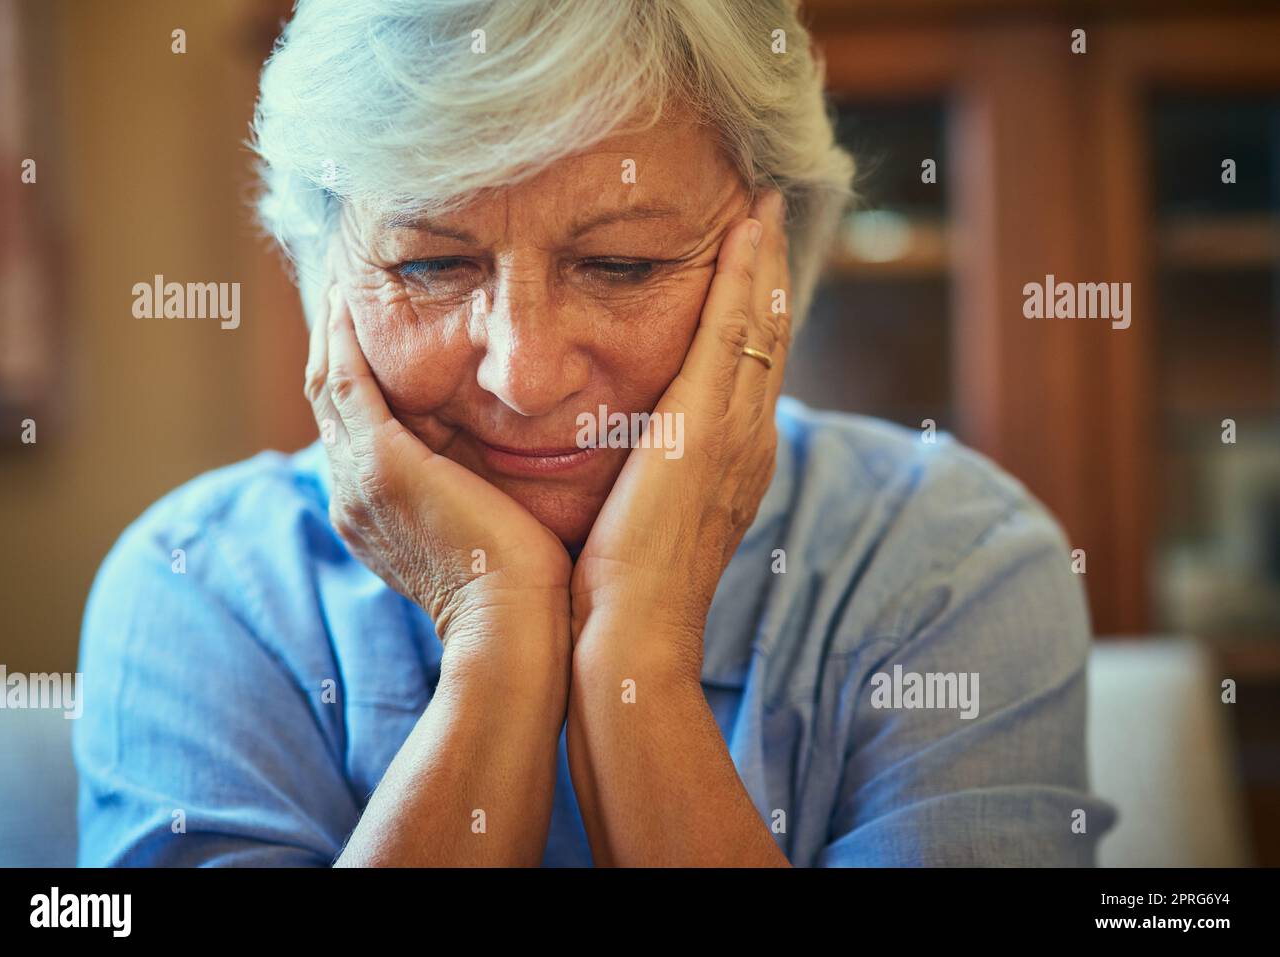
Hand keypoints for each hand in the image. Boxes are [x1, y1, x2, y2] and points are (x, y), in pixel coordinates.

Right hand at [304, 281, 573, 654]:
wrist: (518, 631)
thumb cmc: (528, 589)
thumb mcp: (496, 527)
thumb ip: (488, 489)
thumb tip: (518, 461)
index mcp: (379, 512)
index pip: (357, 426)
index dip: (359, 375)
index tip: (374, 330)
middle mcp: (354, 496)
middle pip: (331, 400)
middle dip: (337, 343)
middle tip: (350, 291)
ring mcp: (359, 482)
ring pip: (329, 384)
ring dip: (336, 331)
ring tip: (349, 284)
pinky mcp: (381, 466)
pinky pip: (347, 381)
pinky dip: (347, 338)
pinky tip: (354, 297)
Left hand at [570, 189, 789, 676]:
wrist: (633, 635)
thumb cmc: (622, 592)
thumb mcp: (642, 522)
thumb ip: (644, 480)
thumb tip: (627, 457)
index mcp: (734, 460)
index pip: (749, 368)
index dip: (755, 312)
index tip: (750, 262)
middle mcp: (751, 438)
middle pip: (770, 336)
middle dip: (771, 272)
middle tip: (769, 210)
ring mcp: (739, 431)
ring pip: (762, 324)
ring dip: (764, 260)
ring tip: (763, 205)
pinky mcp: (710, 425)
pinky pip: (736, 331)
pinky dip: (746, 277)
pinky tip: (747, 228)